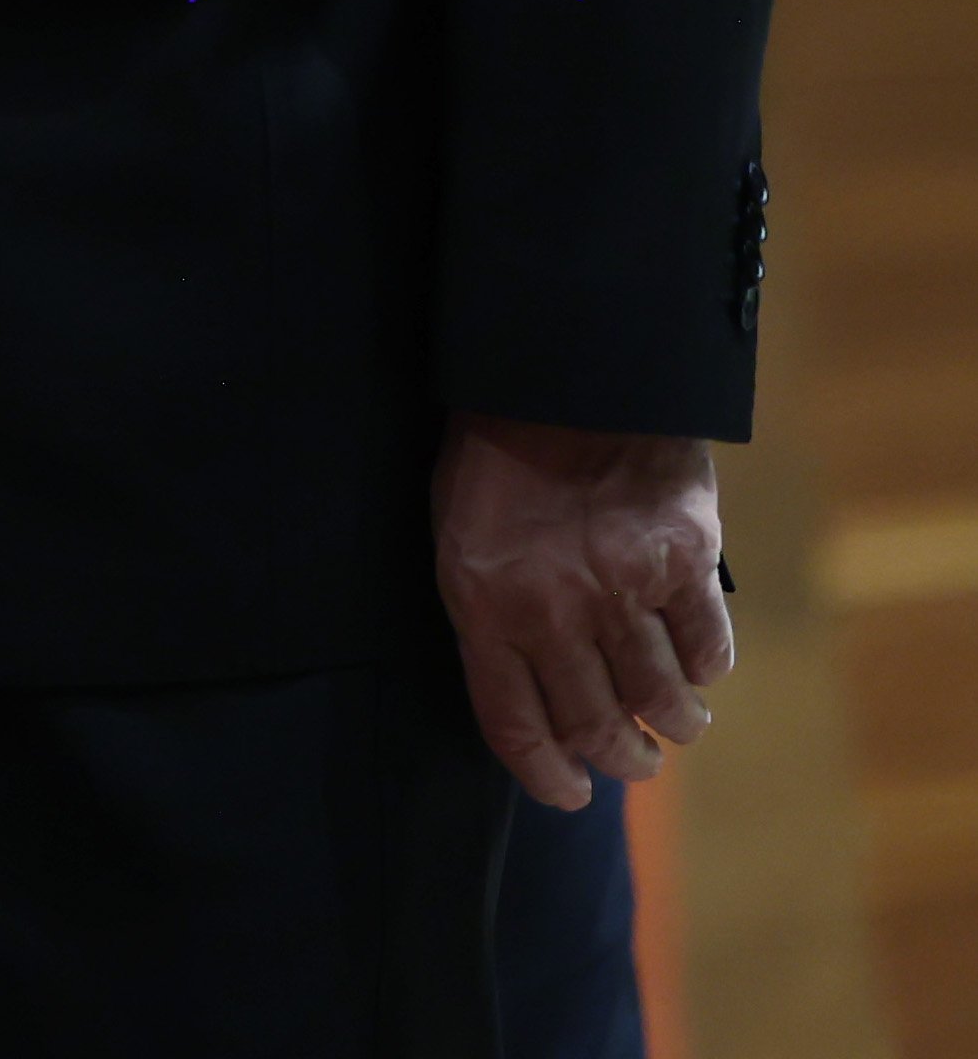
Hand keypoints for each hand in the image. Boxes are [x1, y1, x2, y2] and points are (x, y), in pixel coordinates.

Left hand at [433, 413, 731, 811]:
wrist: (559, 374)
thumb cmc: (496, 458)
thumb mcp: (462, 538)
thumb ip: (493, 613)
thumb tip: (535, 690)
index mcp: (484, 606)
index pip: (515, 725)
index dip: (545, 775)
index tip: (569, 795)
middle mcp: (554, 610)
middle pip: (597, 725)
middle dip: (621, 759)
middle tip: (636, 763)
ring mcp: (624, 586)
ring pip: (662, 698)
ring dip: (675, 724)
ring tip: (678, 725)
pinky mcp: (685, 558)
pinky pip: (708, 646)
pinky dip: (707, 668)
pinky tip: (699, 667)